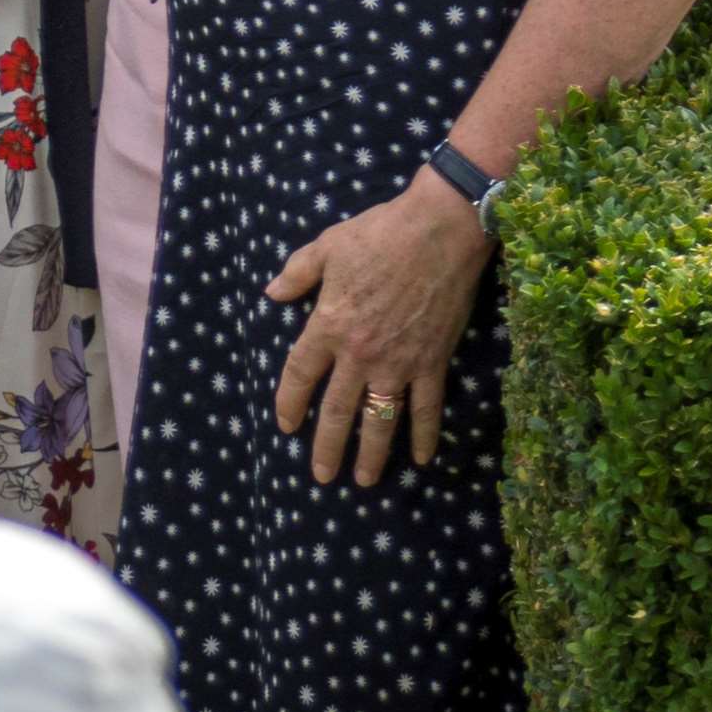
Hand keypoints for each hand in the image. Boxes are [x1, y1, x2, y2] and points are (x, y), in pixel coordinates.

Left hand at [267, 168, 493, 487]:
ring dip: (372, 452)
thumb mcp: (325, 248)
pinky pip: (428, 407)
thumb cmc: (379, 234)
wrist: (439, 231)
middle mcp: (360, 353)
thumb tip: (272, 293)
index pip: (300, 375)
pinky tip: (423, 459)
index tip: (286, 426)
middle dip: (328, 446)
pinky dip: (425, 434)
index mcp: (327, 326)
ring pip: (381, 418)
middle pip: (338, 410)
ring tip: (364, 480)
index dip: (290, 403)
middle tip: (322, 476)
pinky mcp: (433, 361)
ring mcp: (399, 361)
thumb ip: (296, 274)